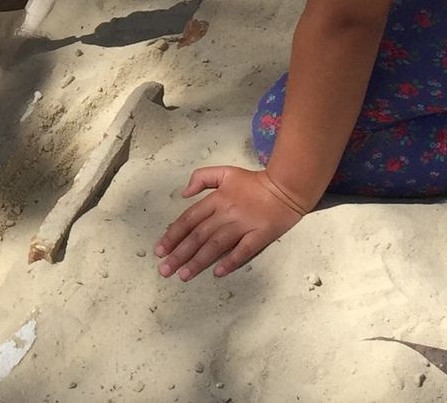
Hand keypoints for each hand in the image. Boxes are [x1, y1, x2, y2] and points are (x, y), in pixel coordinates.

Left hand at [155, 166, 309, 280]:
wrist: (287, 186)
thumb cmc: (254, 182)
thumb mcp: (225, 172)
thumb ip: (202, 178)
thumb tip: (184, 194)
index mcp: (216, 199)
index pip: (189, 219)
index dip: (173, 235)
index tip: (160, 250)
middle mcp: (226, 213)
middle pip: (198, 236)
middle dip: (180, 254)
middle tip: (165, 269)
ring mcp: (243, 225)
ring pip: (216, 245)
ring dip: (198, 261)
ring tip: (183, 275)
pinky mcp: (260, 235)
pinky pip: (243, 251)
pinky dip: (230, 261)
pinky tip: (217, 272)